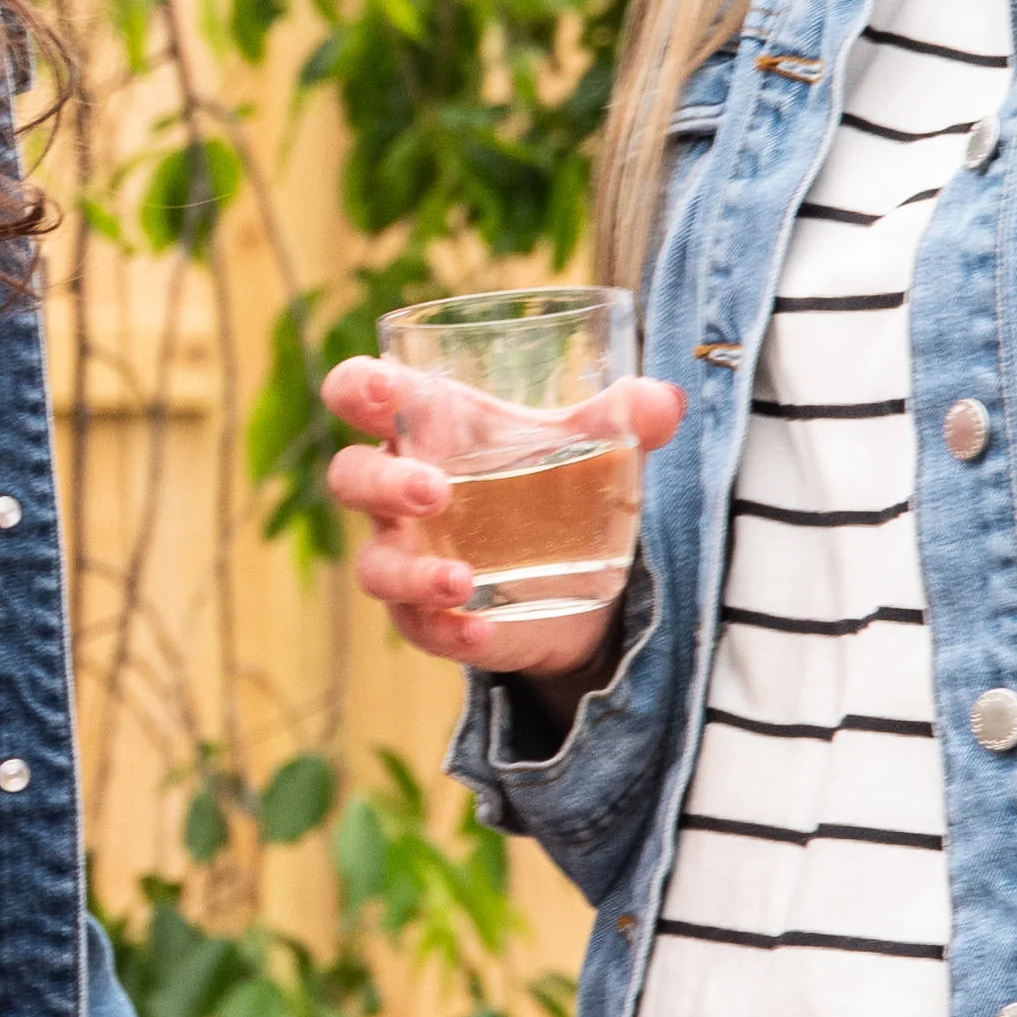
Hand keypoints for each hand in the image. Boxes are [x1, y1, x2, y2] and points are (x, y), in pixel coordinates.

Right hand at [319, 358, 685, 689]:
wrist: (578, 580)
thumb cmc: (556, 484)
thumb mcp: (594, 444)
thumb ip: (628, 418)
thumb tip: (664, 401)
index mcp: (427, 429)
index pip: (361, 395)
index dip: (356, 386)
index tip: (381, 386)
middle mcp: (401, 493)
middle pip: (352, 477)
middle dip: (381, 481)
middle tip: (434, 488)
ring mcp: (409, 557)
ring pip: (374, 565)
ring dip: (410, 572)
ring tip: (463, 580)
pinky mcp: (429, 617)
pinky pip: (418, 627)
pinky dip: (446, 629)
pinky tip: (483, 629)